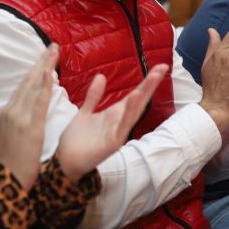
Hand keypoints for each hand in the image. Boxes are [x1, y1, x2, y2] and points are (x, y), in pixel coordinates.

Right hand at [0, 43, 57, 190]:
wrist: (3, 184)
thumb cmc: (8, 167)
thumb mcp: (9, 140)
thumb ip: (17, 125)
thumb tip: (25, 116)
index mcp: (8, 114)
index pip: (24, 87)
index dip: (34, 70)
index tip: (44, 57)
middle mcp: (12, 111)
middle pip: (28, 81)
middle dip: (41, 62)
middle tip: (52, 45)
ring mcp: (19, 118)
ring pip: (33, 87)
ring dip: (44, 67)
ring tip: (54, 50)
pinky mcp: (30, 127)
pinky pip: (39, 102)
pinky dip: (44, 86)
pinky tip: (50, 73)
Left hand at [56, 64, 166, 182]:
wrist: (64, 162)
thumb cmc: (76, 140)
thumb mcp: (85, 112)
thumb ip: (94, 96)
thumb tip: (101, 76)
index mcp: (115, 114)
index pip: (135, 94)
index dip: (147, 81)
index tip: (160, 66)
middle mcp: (120, 122)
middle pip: (139, 100)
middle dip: (150, 84)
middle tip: (163, 67)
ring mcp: (118, 133)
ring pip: (133, 113)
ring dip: (142, 96)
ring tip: (151, 79)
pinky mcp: (112, 144)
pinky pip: (122, 127)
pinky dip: (128, 115)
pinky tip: (133, 101)